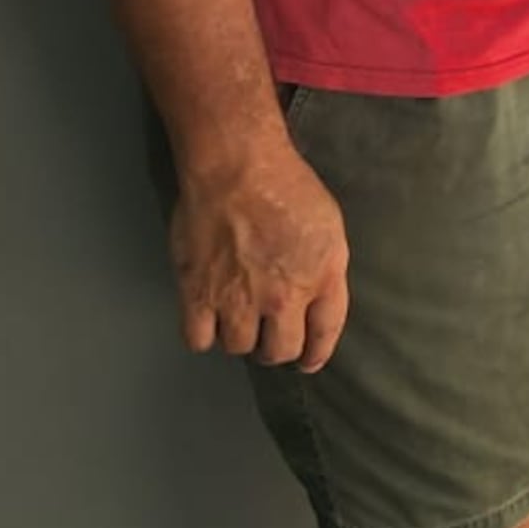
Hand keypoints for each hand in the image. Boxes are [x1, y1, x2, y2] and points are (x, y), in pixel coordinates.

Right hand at [171, 136, 349, 369]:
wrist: (237, 166)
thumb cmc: (286, 183)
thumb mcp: (329, 225)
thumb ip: (327, 267)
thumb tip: (317, 294)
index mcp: (321, 279)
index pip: (324, 334)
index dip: (316, 353)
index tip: (308, 361)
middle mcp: (283, 299)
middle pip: (281, 350)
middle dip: (276, 348)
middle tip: (267, 336)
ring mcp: (239, 301)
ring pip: (239, 348)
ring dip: (239, 338)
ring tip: (235, 319)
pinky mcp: (199, 295)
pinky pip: (198, 340)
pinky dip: (203, 334)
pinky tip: (206, 320)